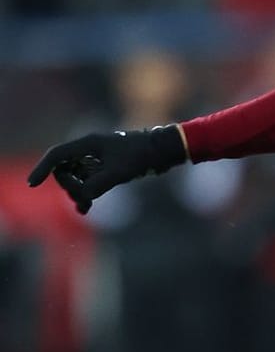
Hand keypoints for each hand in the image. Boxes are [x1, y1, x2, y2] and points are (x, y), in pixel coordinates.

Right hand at [28, 126, 187, 214]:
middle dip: (69, 187)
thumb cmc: (143, 155)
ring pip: (76, 177)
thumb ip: (98, 185)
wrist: (164, 150)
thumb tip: (83, 197)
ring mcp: (97, 158)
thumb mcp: (119, 172)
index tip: (32, 184)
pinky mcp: (105, 166)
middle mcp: (90, 149)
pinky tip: (86, 208)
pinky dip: (85, 193)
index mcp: (89, 144)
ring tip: (85, 207)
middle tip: (81, 200)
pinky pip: (87, 180)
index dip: (43, 169)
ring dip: (77, 192)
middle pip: (65, 169)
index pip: (57, 155)